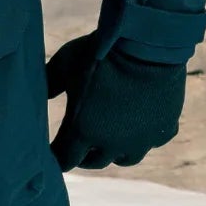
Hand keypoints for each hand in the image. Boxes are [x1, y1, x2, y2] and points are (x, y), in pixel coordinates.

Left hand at [46, 32, 187, 171]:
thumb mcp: (65, 63)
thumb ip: (51, 83)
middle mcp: (112, 143)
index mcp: (82, 131)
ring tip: (110, 142)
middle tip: (79, 149)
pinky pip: (153, 141)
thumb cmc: (98, 52)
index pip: (65, 159)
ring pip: (125, 159)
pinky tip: (140, 125)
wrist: (146, 44)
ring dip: (114, 152)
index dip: (58, 157)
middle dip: (83, 157)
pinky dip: (145, 136)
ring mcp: (141, 138)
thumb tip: (40, 95)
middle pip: (94, 162)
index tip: (55, 152)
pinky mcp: (164, 128)